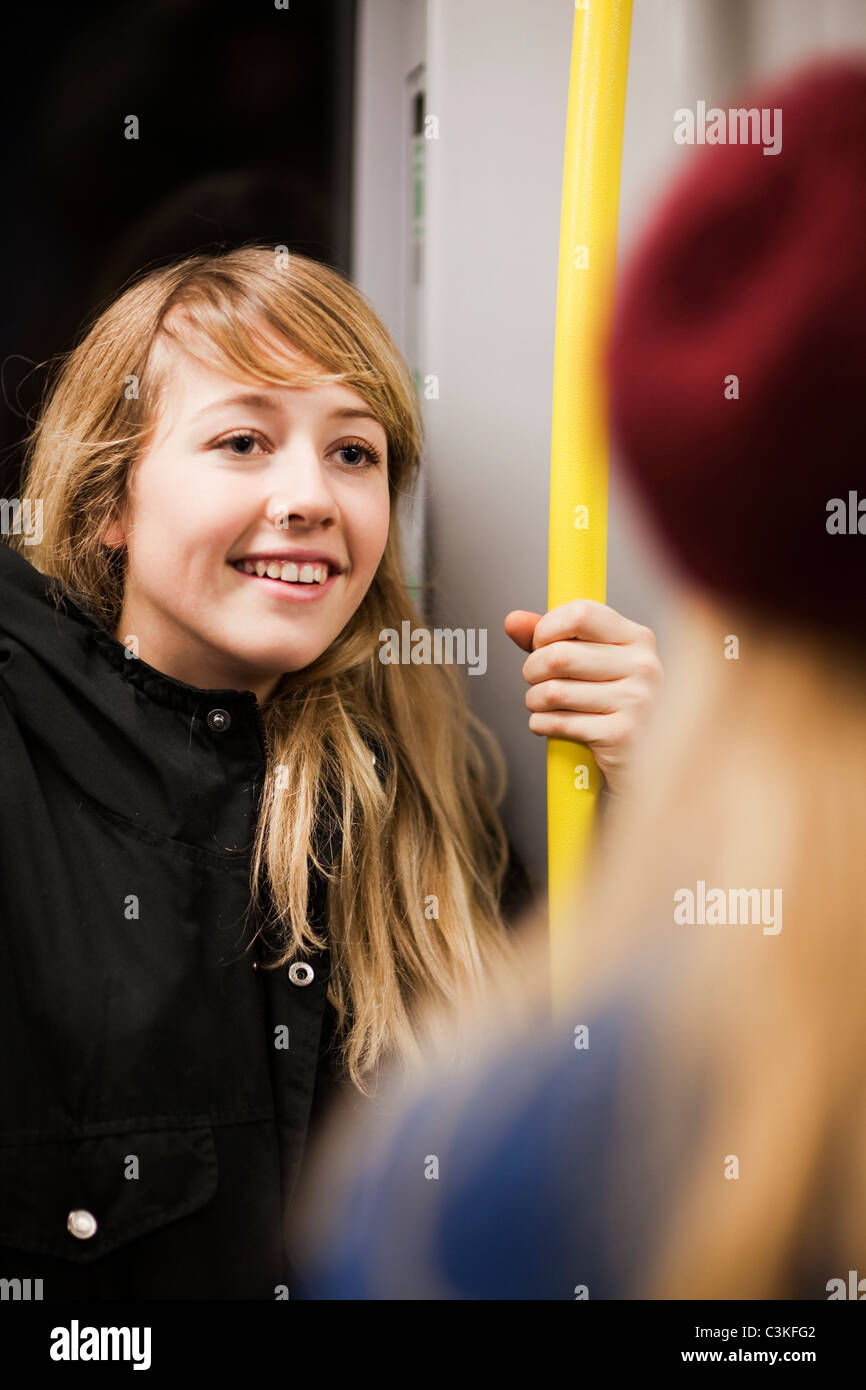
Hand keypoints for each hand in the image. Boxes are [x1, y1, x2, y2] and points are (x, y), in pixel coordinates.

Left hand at [505, 599, 663, 797]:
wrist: (643, 758)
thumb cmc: (609, 702)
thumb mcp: (588, 661)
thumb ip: (550, 637)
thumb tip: (512, 620)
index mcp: (638, 638)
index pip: (581, 614)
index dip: (547, 628)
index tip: (540, 644)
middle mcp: (644, 666)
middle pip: (559, 656)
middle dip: (532, 669)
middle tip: (534, 679)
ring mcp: (637, 701)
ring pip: (553, 692)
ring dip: (533, 700)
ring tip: (540, 703)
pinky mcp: (622, 735)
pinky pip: (558, 723)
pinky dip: (540, 724)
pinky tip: (547, 724)